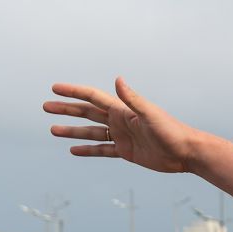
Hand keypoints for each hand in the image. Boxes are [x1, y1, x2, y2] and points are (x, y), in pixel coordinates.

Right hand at [43, 77, 200, 173]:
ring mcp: (122, 136)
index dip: (73, 92)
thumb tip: (117, 79)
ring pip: (91, 132)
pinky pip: (102, 150)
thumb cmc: (172, 131)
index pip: (93, 97)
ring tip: (52, 130)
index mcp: (123, 110)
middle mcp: (120, 121)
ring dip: (72, 131)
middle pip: (87, 112)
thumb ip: (132, 99)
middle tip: (46, 106)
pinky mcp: (127, 152)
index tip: (54, 88)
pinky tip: (73, 150)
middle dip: (67, 109)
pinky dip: (88, 150)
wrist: (187, 152)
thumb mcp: (150, 114)